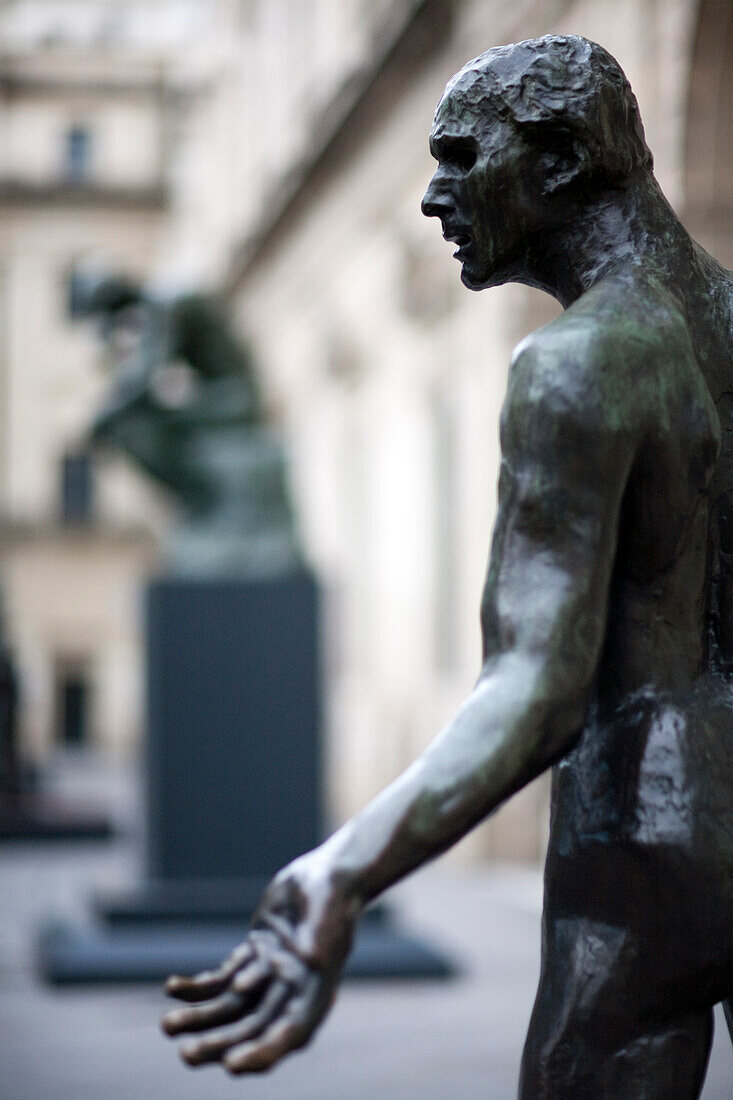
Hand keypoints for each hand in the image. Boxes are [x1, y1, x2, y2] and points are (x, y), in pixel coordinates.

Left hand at [161, 854, 359, 1073]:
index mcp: (316, 992)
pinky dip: (196, 987)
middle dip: (219, 1043)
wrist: (325, 874)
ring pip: (230, 1008)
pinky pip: (220, 980)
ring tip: (168, 1025)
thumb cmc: (333, 891)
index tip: (232, 1065)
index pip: (290, 1034)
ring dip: (199, 1019)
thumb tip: (310, 956)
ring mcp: (268, 977)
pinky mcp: (252, 958)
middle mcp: (290, 993)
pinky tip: (173, 988)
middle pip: (252, 1028)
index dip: (262, 1052)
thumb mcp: (329, 911)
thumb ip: (320, 935)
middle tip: (187, 1054)